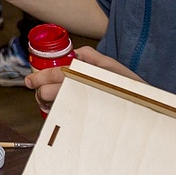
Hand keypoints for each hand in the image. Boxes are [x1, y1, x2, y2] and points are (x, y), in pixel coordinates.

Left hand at [24, 47, 139, 110]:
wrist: (146, 110)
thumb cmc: (130, 87)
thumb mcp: (111, 66)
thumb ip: (91, 56)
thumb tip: (76, 53)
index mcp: (84, 75)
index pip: (54, 74)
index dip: (39, 78)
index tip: (30, 81)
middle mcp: (80, 90)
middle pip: (47, 93)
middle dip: (40, 94)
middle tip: (40, 93)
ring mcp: (81, 107)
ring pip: (53, 107)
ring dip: (48, 105)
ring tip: (51, 102)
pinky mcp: (83, 121)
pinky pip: (63, 119)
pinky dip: (59, 114)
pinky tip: (63, 112)